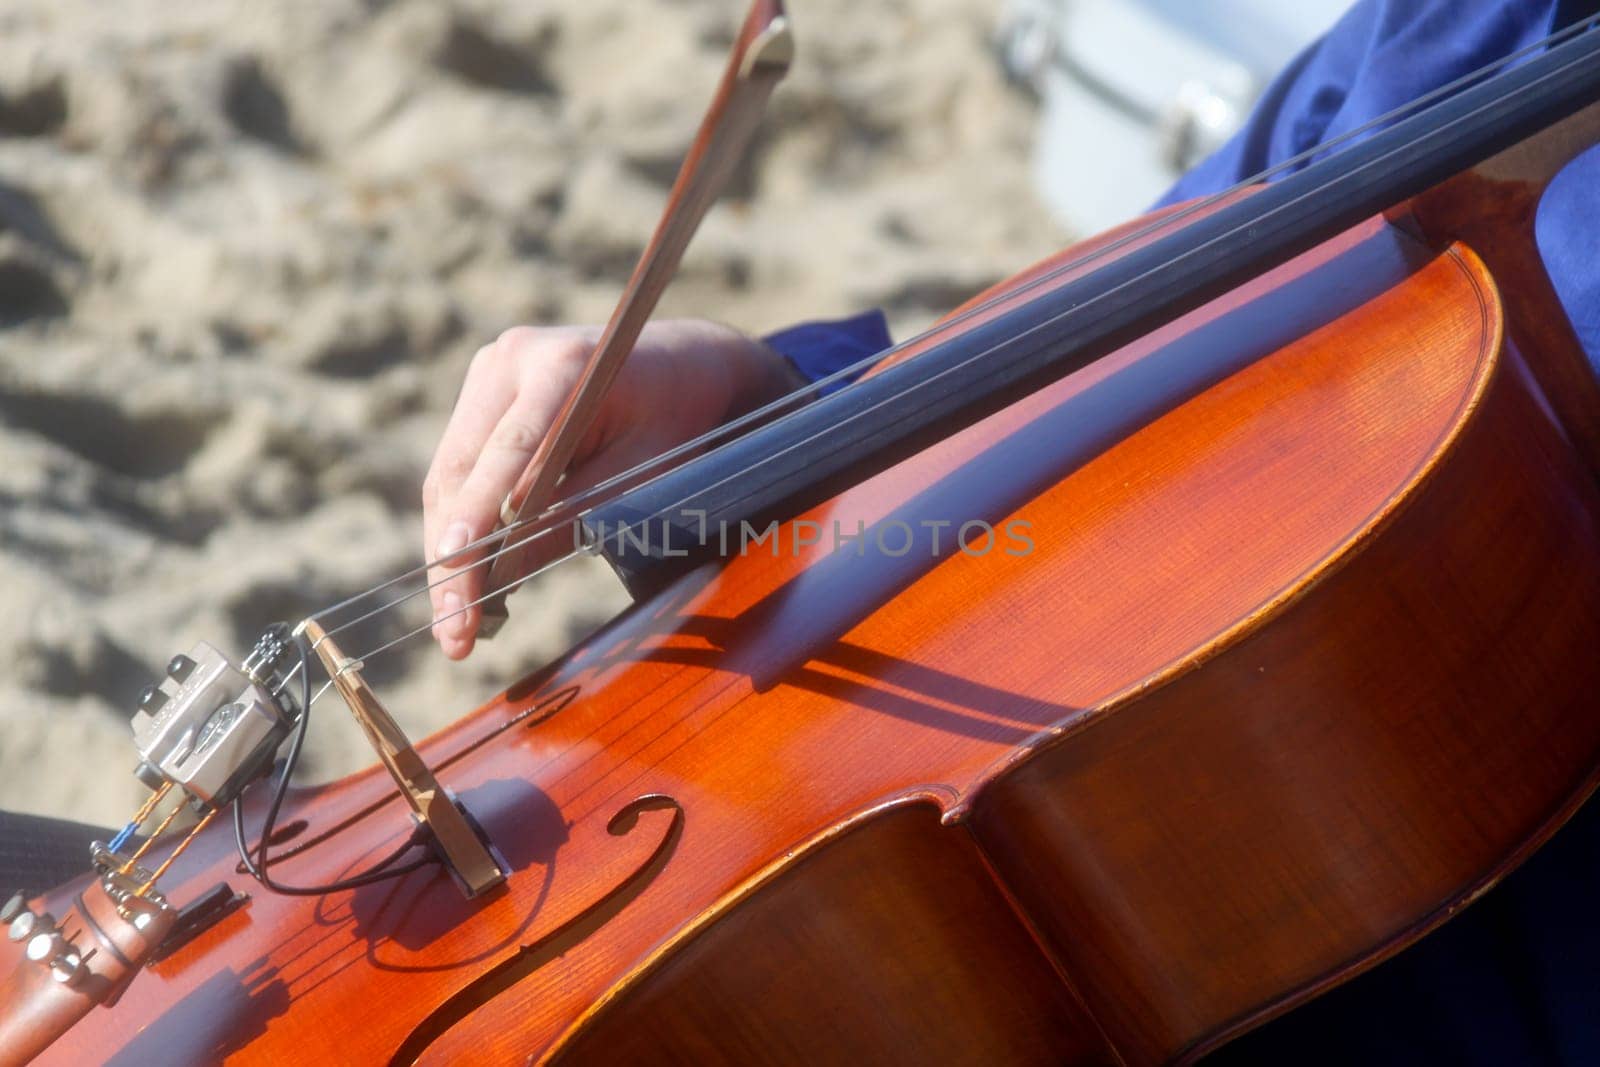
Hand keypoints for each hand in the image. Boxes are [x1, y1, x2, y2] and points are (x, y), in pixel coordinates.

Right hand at [423, 319, 803, 658]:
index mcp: (563, 365)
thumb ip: (575, 516)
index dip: (477, 519)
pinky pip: (460, 466)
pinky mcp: (483, 392)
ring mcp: (490, 370)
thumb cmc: (676, 419)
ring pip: (449, 472)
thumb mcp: (643, 475)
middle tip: (454, 634)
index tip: (456, 575)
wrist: (682, 362)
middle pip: (460, 468)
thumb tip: (503, 578)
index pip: (510, 452)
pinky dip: (461, 522)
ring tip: (456, 622)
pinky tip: (466, 579)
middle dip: (452, 558)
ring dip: (448, 548)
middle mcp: (511, 358)